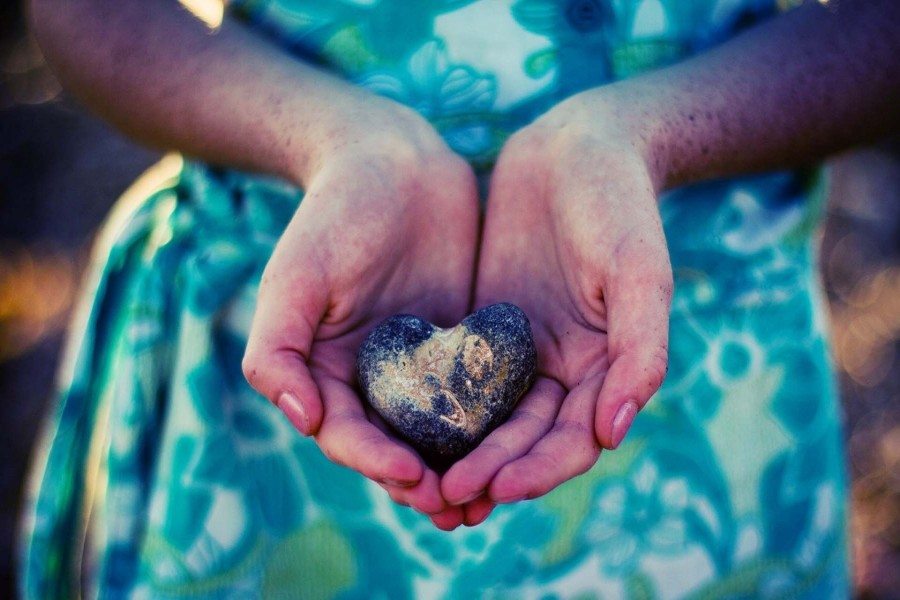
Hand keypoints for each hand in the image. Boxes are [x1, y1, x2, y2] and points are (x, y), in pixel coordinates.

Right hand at [243, 95, 478, 522]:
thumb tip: (298, 417)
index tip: (414, 479)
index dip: (376, 462)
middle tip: (460, 509)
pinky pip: (481, 393)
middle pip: (396, 445)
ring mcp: (421, 366)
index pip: (348, 433)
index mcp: (327, 372)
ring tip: (493, 498)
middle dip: (424, 482)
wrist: (395, 161)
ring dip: (463, 468)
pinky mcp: (464, 346)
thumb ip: (279, 346)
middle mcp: (373, 378)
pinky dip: (496, 424)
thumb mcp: (296, 275)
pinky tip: (524, 443)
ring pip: (441, 432)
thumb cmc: (334, 214)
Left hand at [440, 88, 672, 512]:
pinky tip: (401, 424)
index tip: (497, 489)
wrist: (574, 146)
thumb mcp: (638, 270)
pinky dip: (436, 405)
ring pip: (488, 417)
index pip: (574, 440)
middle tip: (446, 499)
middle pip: (525, 440)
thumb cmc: (618, 203)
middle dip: (490, 471)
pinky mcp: (482, 327)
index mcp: (605, 368)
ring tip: (419, 481)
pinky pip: (457, 375)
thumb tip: (616, 432)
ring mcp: (520, 350)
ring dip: (459, 452)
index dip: (539, 470)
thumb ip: (638, 348)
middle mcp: (562, 369)